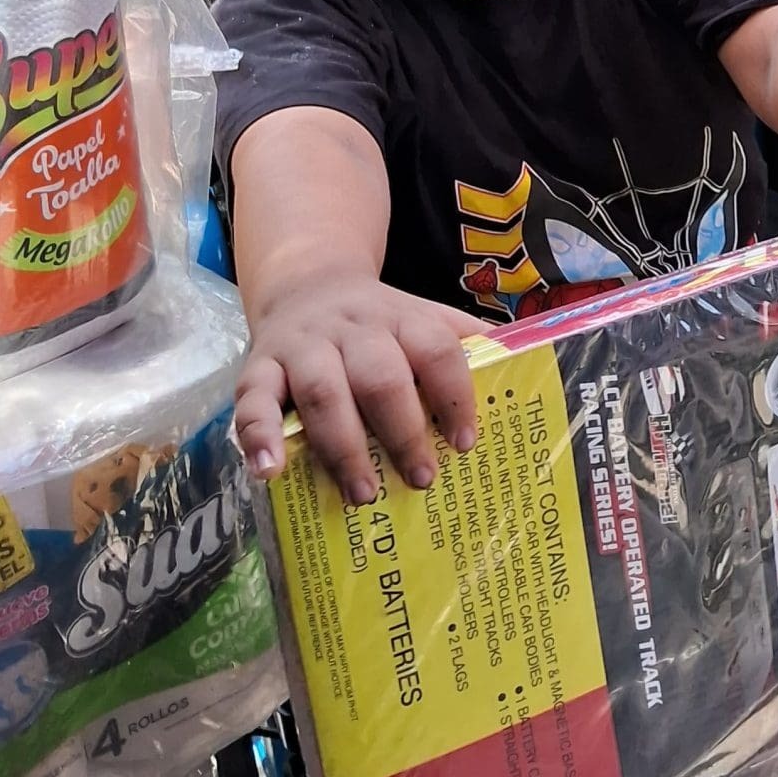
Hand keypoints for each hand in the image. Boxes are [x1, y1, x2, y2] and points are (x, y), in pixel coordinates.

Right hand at [234, 279, 479, 503]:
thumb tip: (524, 368)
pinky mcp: (259, 366)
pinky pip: (253, 398)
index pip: (436, 348)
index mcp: (402, 318)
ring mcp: (303, 347)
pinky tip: (269, 471)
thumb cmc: (378, 323)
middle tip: (421, 479)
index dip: (453, 395)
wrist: (307, 284)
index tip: (465, 442)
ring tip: (363, 493)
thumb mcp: (423, 318)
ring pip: (323, 390)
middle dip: (402, 430)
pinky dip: (257, 435)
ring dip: (343, 446)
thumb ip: (465, 343)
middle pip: (380, 375)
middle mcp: (353, 329)